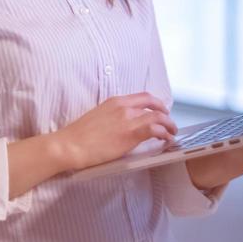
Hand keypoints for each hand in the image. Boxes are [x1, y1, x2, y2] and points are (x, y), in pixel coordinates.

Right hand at [51, 92, 177, 171]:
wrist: (70, 145)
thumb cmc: (79, 136)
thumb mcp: (98, 117)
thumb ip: (113, 116)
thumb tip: (122, 125)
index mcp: (114, 101)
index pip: (142, 96)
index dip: (155, 102)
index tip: (160, 110)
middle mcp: (123, 107)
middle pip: (153, 103)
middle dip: (165, 111)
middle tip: (169, 121)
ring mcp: (128, 120)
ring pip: (158, 116)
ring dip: (169, 124)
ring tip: (172, 132)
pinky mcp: (131, 134)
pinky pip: (155, 129)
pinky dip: (164, 133)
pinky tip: (166, 139)